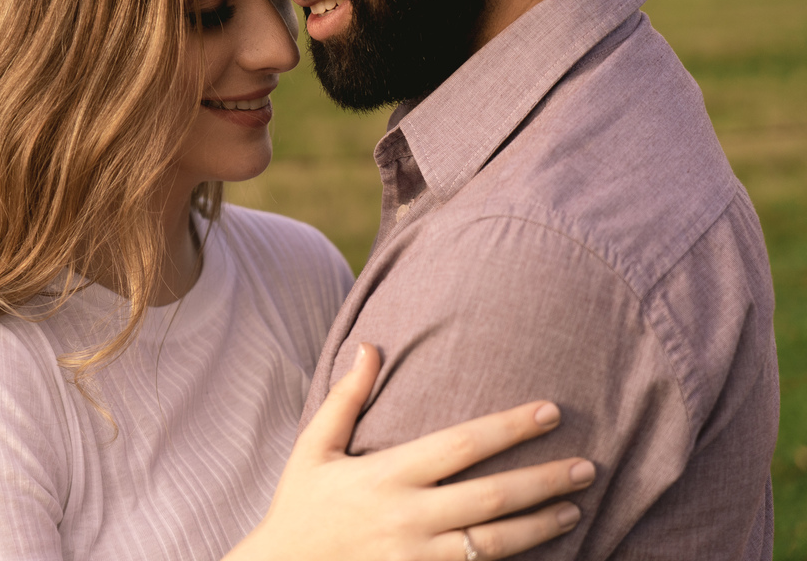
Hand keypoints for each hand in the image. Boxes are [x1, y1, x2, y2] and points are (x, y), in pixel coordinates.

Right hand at [225, 343, 593, 560]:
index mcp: (386, 475)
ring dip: (540, 526)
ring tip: (574, 509)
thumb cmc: (299, 506)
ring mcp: (417, 558)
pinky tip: (540, 550)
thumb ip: (346, 398)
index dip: (509, 427)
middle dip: (543, 480)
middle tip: (586, 467)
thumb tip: (370, 345)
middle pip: (491, 497)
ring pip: (494, 544)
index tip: (550, 412)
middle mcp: (407, 517)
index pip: (461, 445)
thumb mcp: (314, 447)